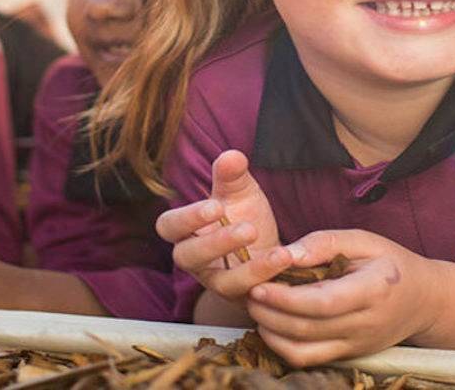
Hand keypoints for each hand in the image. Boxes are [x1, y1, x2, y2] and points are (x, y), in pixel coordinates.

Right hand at [155, 150, 289, 302]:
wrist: (268, 248)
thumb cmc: (244, 216)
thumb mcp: (240, 192)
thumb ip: (232, 175)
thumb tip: (232, 156)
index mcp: (186, 231)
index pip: (169, 226)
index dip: (188, 219)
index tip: (216, 207)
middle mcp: (195, 260)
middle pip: (188, 256)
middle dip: (216, 243)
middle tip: (248, 228)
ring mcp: (217, 282)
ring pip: (221, 282)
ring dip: (249, 268)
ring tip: (278, 252)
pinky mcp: (240, 297)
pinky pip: (249, 293)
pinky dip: (268, 277)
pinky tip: (285, 260)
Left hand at [246, 229, 437, 366]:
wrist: (423, 300)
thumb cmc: (390, 262)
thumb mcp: (364, 240)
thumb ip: (325, 243)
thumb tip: (286, 253)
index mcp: (374, 290)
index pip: (322, 302)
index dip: (286, 298)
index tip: (258, 285)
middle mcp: (366, 324)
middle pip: (307, 328)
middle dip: (270, 313)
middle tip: (248, 295)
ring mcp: (358, 345)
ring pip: (304, 350)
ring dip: (272, 333)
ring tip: (256, 309)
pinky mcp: (350, 356)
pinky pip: (310, 360)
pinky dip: (284, 348)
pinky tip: (271, 327)